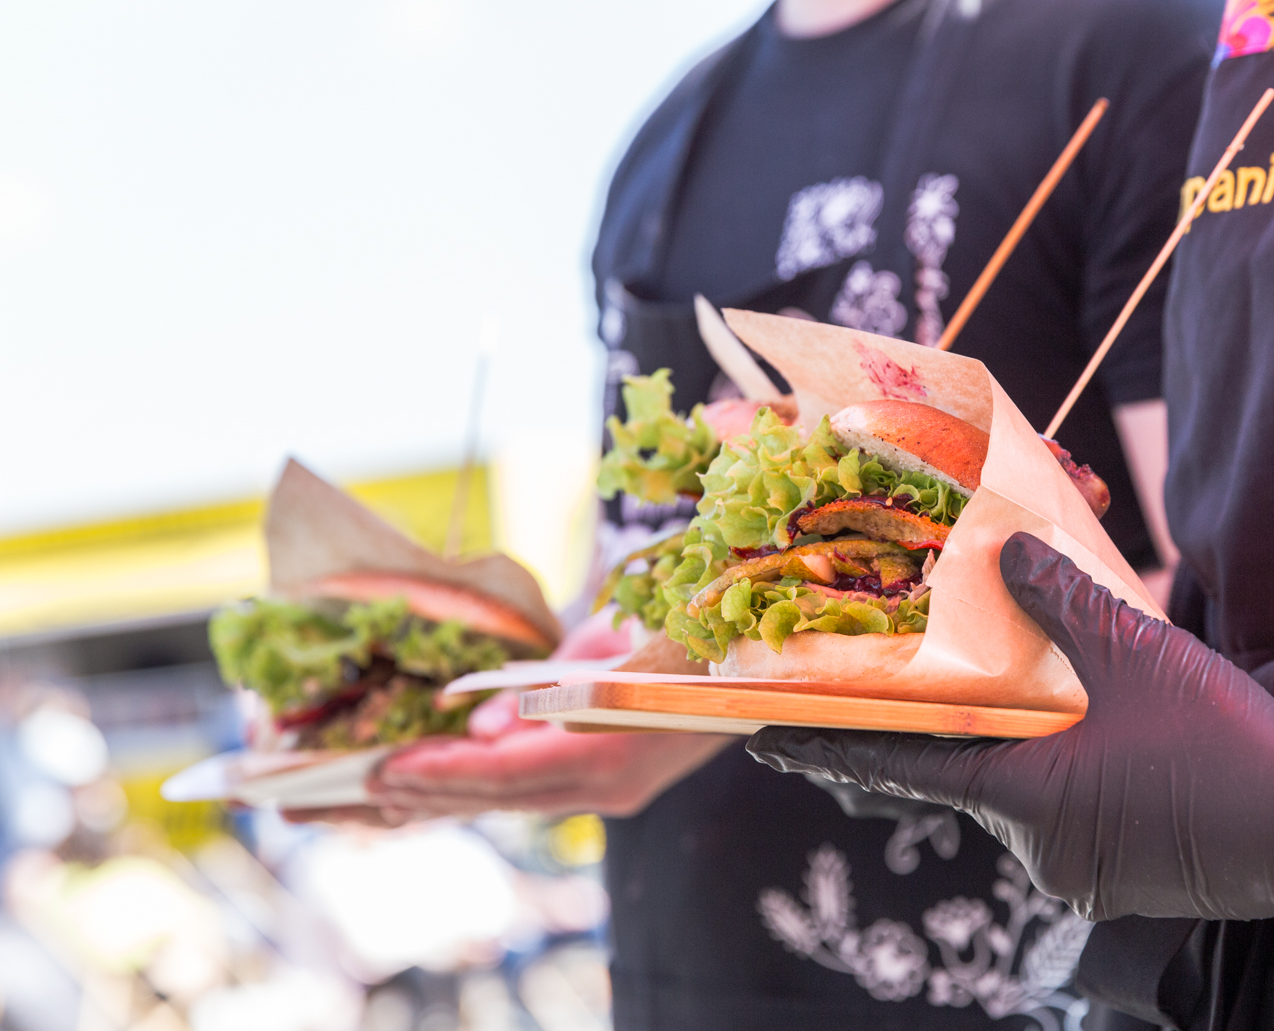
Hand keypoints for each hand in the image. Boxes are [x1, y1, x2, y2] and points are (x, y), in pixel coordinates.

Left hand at [368, 610, 730, 817]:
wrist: (758, 670)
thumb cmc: (691, 639)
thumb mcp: (617, 645)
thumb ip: (546, 685)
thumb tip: (479, 722)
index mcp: (615, 753)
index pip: (512, 773)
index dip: (444, 773)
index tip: (383, 768)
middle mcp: (608, 788)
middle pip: (499, 797)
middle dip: (423, 792)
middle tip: (349, 786)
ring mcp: (610, 794)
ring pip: (507, 802)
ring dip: (439, 798)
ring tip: (368, 798)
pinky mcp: (605, 787)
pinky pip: (525, 793)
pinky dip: (472, 791)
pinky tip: (426, 793)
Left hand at [748, 533, 1273, 925]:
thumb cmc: (1223, 742)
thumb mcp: (1136, 651)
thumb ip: (1059, 598)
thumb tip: (1000, 550)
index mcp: (1025, 794)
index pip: (899, 767)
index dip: (827, 747)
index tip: (762, 737)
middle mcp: (1037, 846)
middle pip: (965, 775)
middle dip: (950, 731)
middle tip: (923, 687)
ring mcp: (1077, 873)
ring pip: (1018, 794)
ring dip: (1019, 750)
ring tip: (1047, 705)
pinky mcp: (1114, 881)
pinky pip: (1062, 819)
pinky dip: (1061, 776)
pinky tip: (1097, 742)